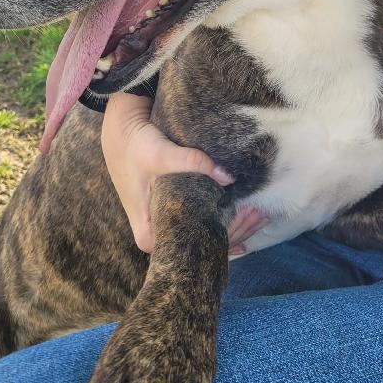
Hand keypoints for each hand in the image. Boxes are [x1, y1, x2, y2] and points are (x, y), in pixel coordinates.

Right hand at [101, 93, 267, 253]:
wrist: (122, 136)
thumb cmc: (136, 149)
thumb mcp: (160, 155)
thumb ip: (191, 163)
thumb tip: (228, 177)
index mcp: (151, 236)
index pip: (196, 246)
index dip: (227, 235)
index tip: (248, 216)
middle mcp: (160, 238)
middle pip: (204, 245)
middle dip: (237, 232)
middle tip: (260, 214)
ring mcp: (168, 228)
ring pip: (207, 237)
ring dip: (235, 227)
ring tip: (260, 215)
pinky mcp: (175, 215)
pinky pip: (204, 225)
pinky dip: (226, 221)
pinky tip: (247, 218)